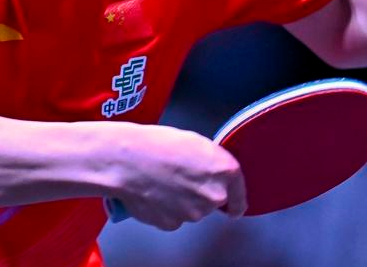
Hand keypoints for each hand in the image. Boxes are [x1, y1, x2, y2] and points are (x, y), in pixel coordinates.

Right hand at [106, 123, 246, 230]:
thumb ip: (211, 162)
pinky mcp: (173, 224)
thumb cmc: (157, 144)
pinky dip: (166, 210)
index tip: (233, 206)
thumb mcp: (195, 143)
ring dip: (182, 202)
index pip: (240, 195)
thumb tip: (212, 172)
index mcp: (225, 171)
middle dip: (201, 194)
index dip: (235, 201)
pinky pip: (174, 219)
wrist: (127, 160)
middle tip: (181, 178)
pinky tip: (154, 193)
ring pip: (193, 211)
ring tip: (162, 182)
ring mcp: (194, 213)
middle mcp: (214, 195)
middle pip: (214, 202)